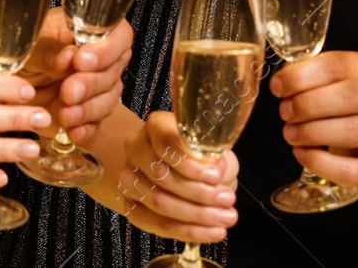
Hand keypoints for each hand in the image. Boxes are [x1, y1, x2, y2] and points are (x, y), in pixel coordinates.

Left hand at [22, 9, 132, 142]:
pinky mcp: (87, 112)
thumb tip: (69, 59)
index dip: (106, 50)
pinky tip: (73, 132)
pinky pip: (96, 123)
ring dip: (88, 109)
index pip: (117, 35)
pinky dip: (85, 129)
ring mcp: (95, 87)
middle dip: (91, 84)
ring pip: (108, 99)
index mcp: (88, 31)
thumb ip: (49, 51)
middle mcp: (98, 59)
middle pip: (113, 71)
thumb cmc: (21, 54)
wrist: (7, 85)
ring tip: (65, 114)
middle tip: (69, 91)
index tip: (82, 62)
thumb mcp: (29, 47)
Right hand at [117, 111, 239, 243]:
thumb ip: (214, 158)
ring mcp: (129, 177)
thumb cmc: (200, 154)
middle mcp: (137, 148)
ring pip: (159, 202)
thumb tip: (217, 171)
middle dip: (199, 193)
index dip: (191, 164)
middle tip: (227, 201)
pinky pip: (156, 224)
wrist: (178, 167)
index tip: (216, 177)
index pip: (166, 144)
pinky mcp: (130, 204)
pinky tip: (211, 232)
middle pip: (161, 175)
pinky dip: (187, 231)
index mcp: (156, 125)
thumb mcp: (212, 148)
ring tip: (224, 219)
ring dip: (196, 215)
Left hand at [269, 50, 357, 188]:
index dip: (303, 75)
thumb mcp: (348, 76)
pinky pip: (351, 170)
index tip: (278, 86)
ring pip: (355, 131)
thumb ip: (319, 75)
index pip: (340, 64)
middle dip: (309, 104)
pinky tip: (302, 153)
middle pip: (354, 95)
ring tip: (290, 133)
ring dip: (313, 131)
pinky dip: (320, 162)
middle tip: (285, 111)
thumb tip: (282, 83)